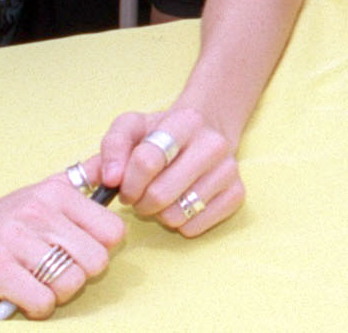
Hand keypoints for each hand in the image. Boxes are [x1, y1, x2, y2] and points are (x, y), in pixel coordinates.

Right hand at [0, 168, 124, 318]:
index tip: (82, 251)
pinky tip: (26, 297)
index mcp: (56, 192)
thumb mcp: (40, 190)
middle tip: (60, 272)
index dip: (102, 248)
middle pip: (96, 260)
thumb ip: (80, 180)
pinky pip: (42, 301)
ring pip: (71, 282)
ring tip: (41, 284)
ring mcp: (15, 239)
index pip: (112, 229)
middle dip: (83, 275)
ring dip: (59, 293)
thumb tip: (116, 170)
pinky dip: (38, 307)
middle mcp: (38, 211)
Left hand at [98, 106, 239, 237]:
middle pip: (160, 194)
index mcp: (185, 121)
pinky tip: (179, 205)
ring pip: (176, 215)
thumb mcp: (132, 127)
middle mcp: (213, 143)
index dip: (127, 181)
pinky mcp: (237, 194)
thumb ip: (112, 147)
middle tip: (139, 196)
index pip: (147, 160)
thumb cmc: (160, 134)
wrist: (204, 132)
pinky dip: (179, 224)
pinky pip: (194, 227)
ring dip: (158, 214)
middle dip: (139, 202)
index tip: (121, 185)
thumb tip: (109, 179)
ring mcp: (229, 170)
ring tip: (160, 199)